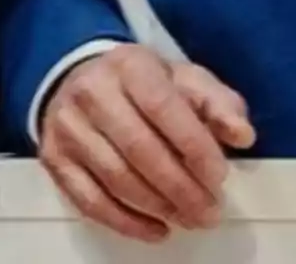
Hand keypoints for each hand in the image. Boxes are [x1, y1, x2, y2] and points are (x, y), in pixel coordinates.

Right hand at [39, 44, 255, 243]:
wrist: (80, 79)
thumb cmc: (144, 86)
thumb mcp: (184, 80)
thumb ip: (218, 103)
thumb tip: (242, 134)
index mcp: (129, 65)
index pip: (163, 108)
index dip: (195, 147)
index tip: (220, 177)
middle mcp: (92, 91)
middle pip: (140, 149)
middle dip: (182, 189)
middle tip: (210, 212)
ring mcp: (68, 125)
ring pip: (116, 178)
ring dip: (159, 208)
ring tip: (190, 219)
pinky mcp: (53, 156)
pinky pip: (90, 200)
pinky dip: (128, 223)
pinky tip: (157, 229)